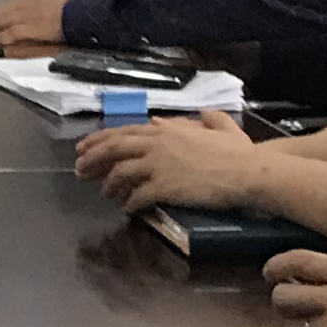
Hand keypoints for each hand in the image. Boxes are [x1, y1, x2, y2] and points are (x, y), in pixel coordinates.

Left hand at [0, 0, 73, 55]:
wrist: (80, 12)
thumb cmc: (74, 8)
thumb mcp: (57, 1)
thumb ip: (46, 6)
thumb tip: (45, 11)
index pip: (5, 7)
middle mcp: (25, 6)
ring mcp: (26, 16)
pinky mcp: (30, 29)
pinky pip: (9, 35)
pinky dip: (3, 42)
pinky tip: (4, 48)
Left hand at [72, 107, 258, 211]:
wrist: (248, 172)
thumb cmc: (238, 152)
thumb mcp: (219, 127)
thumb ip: (202, 120)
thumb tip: (188, 117)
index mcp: (167, 129)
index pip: (123, 132)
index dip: (100, 140)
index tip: (84, 148)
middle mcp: (157, 144)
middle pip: (113, 150)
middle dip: (92, 160)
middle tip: (78, 171)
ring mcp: (159, 165)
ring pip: (120, 174)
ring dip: (109, 185)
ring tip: (106, 194)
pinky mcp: (164, 187)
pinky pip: (137, 197)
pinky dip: (129, 203)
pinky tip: (127, 209)